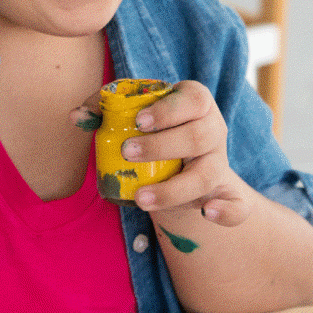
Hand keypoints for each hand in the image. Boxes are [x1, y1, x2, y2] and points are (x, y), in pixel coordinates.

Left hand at [71, 81, 251, 227]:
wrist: (176, 161)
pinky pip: (237, 204)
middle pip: (198, 136)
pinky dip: (227, 211)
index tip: (138, 121)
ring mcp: (220, 162)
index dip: (168, 110)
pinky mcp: (224, 192)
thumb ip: (102, 109)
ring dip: (174, 188)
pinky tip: (207, 213)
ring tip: (140, 198)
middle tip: (127, 153)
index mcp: (196, 102)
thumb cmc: (149, 128)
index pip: (193, 99)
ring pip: (207, 174)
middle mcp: (213, 129)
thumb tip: (76, 116)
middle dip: (162, 146)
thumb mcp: (129, 112)